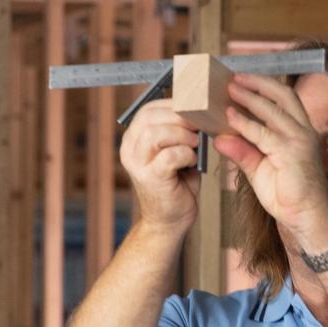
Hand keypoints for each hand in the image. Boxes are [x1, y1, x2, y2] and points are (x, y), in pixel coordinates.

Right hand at [119, 99, 200, 233]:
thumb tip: (198, 111)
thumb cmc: (176, 185)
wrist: (169, 222)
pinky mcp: (150, 178)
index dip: (172, 104)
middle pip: (150, 118)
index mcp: (133, 139)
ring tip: (195, 144)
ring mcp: (137, 164)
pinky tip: (193, 161)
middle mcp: (129, 150)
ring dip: (182, 135)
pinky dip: (186, 154)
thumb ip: (179, 132)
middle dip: (179, 117)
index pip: (147, 110)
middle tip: (198, 125)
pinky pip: (169, 156)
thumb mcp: (176, 152)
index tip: (194, 109)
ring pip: (156, 134)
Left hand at [213, 75, 327, 244]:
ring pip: (273, 109)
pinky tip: (230, 117)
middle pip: (283, 95)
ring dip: (250, 96)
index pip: (282, 101)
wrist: (308, 219)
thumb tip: (219, 137)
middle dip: (258, 83)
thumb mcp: (259, 170)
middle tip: (233, 78)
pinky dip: (245, 123)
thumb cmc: (288, 196)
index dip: (262, 88)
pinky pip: (264, 133)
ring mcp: (300, 141)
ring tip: (230, 89)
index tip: (239, 82)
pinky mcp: (293, 153)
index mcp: (299, 132)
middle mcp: (303, 131)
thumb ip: (242, 152)